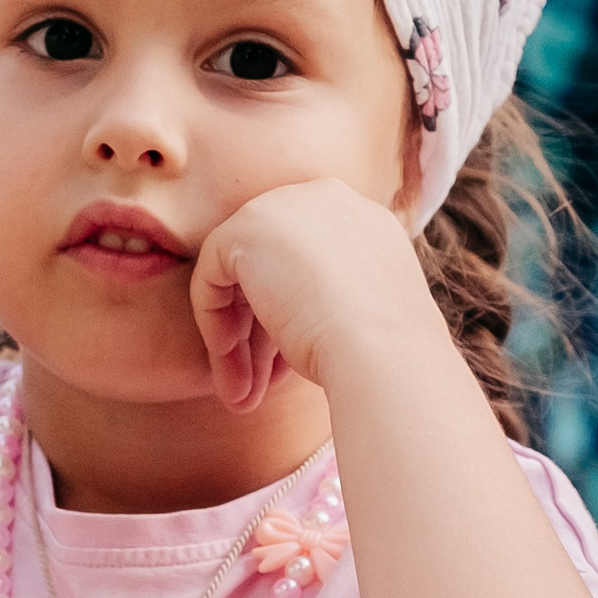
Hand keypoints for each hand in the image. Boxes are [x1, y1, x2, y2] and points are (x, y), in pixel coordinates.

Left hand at [188, 176, 437, 411]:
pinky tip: (233, 371)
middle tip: (257, 389)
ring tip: (241, 399)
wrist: (386, 351)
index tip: (287, 372)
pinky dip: (215, 326)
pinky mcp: (246, 229)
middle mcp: (324, 199)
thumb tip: (293, 323)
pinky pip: (211, 277)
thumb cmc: (385, 354)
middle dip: (260, 335)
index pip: (307, 266)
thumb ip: (327, 301)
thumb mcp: (362, 317)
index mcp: (363, 219)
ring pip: (241, 278)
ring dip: (237, 342)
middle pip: (270, 268)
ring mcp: (284, 206)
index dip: (292, 320)